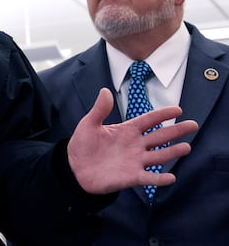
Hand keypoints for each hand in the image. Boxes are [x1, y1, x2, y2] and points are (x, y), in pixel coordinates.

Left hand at [67, 88, 197, 194]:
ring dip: (172, 152)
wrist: (75, 168)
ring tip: (187, 147)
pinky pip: (149, 178)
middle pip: (159, 136)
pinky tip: (171, 177)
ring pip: (159, 156)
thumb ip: (99, 109)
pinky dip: (159, 178)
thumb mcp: (89, 124)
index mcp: (126, 130)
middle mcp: (135, 145)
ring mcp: (135, 161)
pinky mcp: (131, 177)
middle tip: (193, 125)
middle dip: (176, 131)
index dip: (162, 114)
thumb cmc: (83, 144)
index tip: (178, 109)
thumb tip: (105, 90)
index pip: (148, 120)